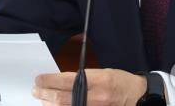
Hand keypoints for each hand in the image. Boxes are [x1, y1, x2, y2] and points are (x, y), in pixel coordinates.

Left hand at [32, 68, 146, 105]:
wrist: (138, 98)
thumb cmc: (121, 82)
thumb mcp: (103, 73)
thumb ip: (83, 78)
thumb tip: (62, 80)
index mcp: (98, 80)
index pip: (67, 80)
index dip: (50, 80)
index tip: (39, 79)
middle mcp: (96, 97)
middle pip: (63, 98)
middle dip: (46, 94)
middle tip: (36, 90)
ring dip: (51, 105)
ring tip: (43, 100)